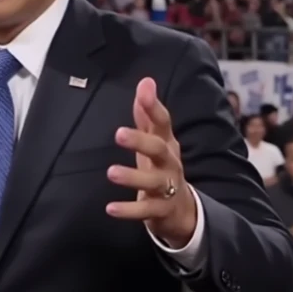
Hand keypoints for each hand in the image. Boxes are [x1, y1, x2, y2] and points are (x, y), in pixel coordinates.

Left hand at [106, 77, 197, 248]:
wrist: (181, 210)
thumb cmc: (161, 167)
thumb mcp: (155, 141)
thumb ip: (147, 114)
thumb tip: (145, 81)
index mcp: (166, 143)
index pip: (163, 121)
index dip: (154, 106)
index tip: (144, 90)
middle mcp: (170, 163)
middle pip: (159, 149)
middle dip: (140, 141)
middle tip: (118, 134)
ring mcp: (168, 187)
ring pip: (153, 181)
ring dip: (132, 177)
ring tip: (111, 172)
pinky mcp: (161, 209)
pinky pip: (146, 210)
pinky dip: (129, 210)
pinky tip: (110, 208)